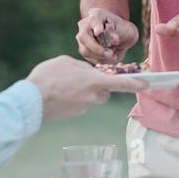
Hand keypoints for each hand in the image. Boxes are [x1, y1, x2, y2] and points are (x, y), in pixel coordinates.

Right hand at [27, 55, 148, 120]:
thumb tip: (87, 73)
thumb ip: (82, 67)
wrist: (30, 101)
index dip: (136, 84)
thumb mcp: (66, 62)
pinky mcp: (74, 115)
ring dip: (84, 91)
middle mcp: (93, 97)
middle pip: (104, 91)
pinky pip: (79, 104)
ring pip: (91, 98)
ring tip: (64, 84)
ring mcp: (84, 108)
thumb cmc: (47, 77)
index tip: (148, 85)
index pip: (120, 83)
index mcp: (94, 81)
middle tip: (79, 77)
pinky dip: (73, 99)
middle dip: (98, 85)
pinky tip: (58, 93)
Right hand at [76, 8, 138, 64]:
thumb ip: (119, 33)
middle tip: (111, 54)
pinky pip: (90, 58)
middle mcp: (85, 24)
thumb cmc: (124, 31)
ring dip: (101, 56)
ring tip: (113, 52)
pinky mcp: (84, 50)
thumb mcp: (127, 30)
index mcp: (97, 14)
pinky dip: (102, 60)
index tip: (99, 31)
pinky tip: (109, 55)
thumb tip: (113, 40)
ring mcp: (83, 38)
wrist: (121, 37)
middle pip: (83, 36)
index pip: (94, 19)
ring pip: (86, 50)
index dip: (96, 26)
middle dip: (97, 48)